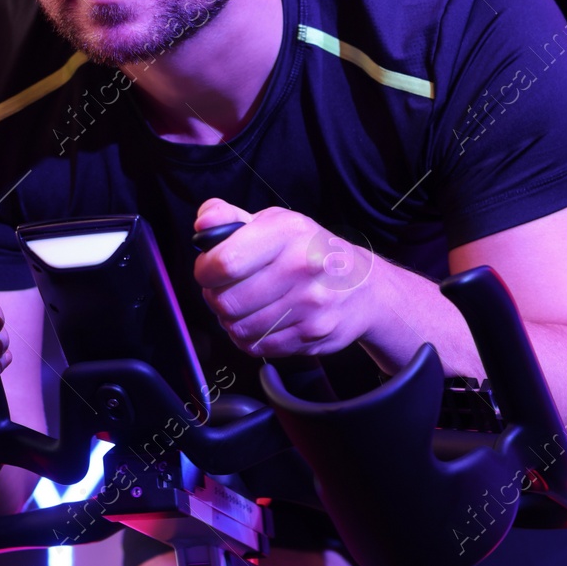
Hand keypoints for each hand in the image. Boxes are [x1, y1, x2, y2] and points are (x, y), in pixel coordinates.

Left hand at [192, 199, 376, 358]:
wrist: (363, 286)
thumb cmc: (310, 250)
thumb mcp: (275, 222)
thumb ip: (231, 218)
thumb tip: (203, 223)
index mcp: (288, 232)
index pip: (225, 262)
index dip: (205, 271)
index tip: (208, 270)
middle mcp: (302, 266)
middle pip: (227, 300)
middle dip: (216, 298)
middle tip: (225, 290)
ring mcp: (310, 303)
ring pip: (239, 327)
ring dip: (231, 320)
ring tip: (244, 306)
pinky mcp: (314, 334)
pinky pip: (258, 346)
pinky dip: (250, 338)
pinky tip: (260, 321)